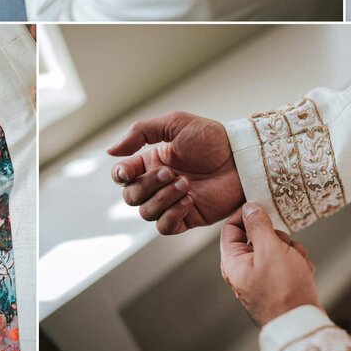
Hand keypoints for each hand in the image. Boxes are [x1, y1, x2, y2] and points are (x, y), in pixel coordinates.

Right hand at [108, 111, 244, 234]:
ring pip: (146, 213)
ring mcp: (172, 202)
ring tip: (186, 184)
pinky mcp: (188, 217)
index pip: (121, 175)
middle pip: (131, 197)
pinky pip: (165, 227)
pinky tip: (188, 200)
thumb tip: (110, 151)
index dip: (121, 175)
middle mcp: (158, 183)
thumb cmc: (211, 138)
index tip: (129, 170)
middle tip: (170, 172)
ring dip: (163, 198)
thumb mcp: (174, 124)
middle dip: (147, 185)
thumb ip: (140, 132)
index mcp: (151, 161)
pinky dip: (172, 215)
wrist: (241, 158)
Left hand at [220, 203, 318, 326]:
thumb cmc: (283, 290)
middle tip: (284, 246)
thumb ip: (258, 225)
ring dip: (291, 251)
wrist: (302, 326)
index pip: (231, 227)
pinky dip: (297, 265)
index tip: (264, 207)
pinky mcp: (278, 286)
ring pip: (277, 249)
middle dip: (277, 238)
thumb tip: (249, 206)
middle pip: (258, 237)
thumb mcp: (270, 249)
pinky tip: (302, 274)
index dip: (247, 215)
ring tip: (296, 265)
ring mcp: (261, 278)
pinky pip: (287, 264)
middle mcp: (244, 270)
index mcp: (233, 262)